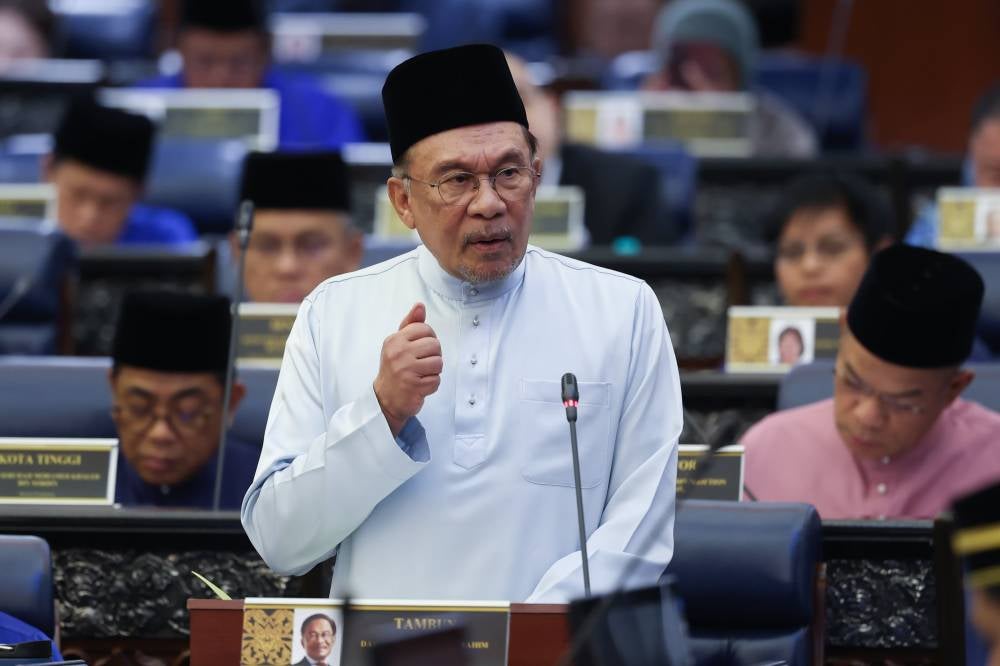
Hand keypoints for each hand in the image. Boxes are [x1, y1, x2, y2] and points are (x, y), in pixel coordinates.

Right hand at [374, 303, 442, 436]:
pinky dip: (432, 384)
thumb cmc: (395, 368)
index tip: (421, 348)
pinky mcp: (414, 386)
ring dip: (434, 371)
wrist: (385, 399)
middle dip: (433, 355)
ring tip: (421, 374)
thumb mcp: (398, 343)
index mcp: (395, 340)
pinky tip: (420, 385)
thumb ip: (411, 324)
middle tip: (422, 363)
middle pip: (435, 345)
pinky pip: (437, 380)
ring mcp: (406, 370)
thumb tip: (420, 306)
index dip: (428, 338)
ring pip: (438, 363)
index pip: (425, 329)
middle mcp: (399, 353)